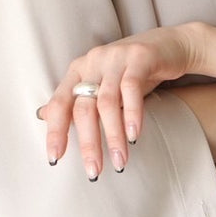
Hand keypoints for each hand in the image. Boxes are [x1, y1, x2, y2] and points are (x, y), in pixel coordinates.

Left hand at [36, 24, 200, 178]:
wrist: (171, 45)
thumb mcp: (103, 85)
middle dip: (88, 143)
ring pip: (107, 102)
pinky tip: (134, 136)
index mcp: (79, 69)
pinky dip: (132, 114)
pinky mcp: (140, 57)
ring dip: (113, 136)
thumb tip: (44, 116)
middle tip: (94, 171)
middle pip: (83, 107)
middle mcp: (93, 61)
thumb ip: (78, 101)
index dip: (56, 131)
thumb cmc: (133, 71)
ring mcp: (116, 57)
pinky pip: (131, 88)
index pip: (60, 103)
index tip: (55, 158)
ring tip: (119, 160)